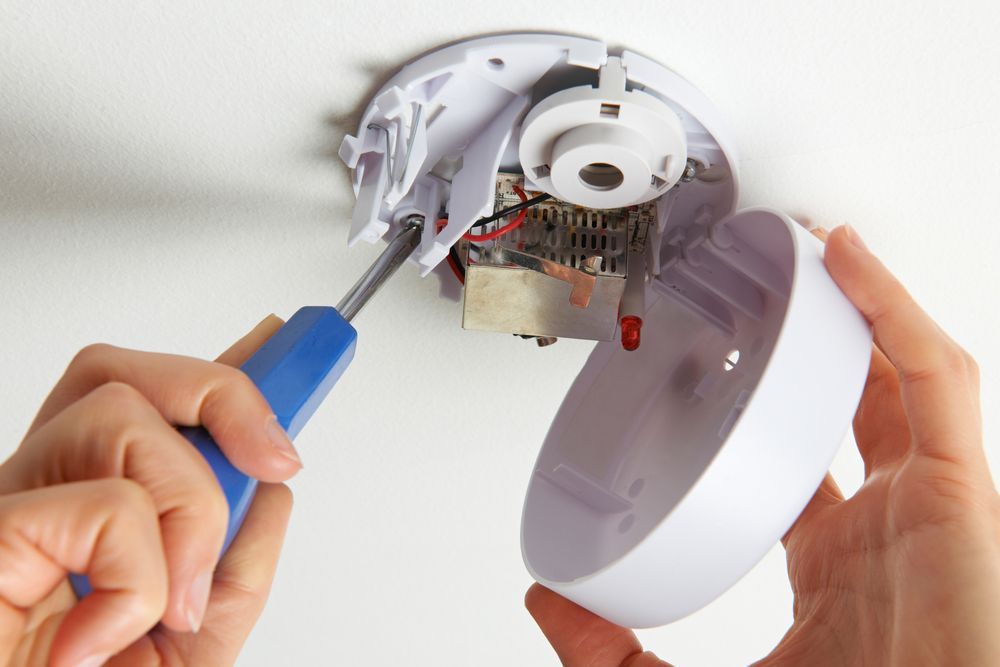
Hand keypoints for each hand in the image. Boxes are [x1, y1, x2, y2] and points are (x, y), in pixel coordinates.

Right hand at [0, 316, 297, 666]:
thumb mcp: (195, 642)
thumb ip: (238, 565)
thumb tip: (274, 494)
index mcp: (89, 514)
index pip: (149, 406)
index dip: (212, 367)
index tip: (282, 346)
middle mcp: (45, 495)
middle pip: (119, 374)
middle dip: (221, 392)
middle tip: (273, 455)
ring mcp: (13, 509)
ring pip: (117, 412)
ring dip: (190, 505)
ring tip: (179, 594)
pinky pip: (102, 506)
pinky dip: (144, 571)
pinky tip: (120, 625)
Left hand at [526, 225, 999, 665]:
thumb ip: (613, 657)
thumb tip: (546, 603)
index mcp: (833, 565)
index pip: (797, 468)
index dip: (762, 419)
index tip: (719, 382)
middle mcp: (884, 526)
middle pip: (851, 406)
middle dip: (819, 345)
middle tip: (770, 292)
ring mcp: (928, 507)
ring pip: (900, 378)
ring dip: (858, 308)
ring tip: (809, 251)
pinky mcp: (963, 497)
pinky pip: (937, 382)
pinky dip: (895, 313)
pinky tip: (850, 262)